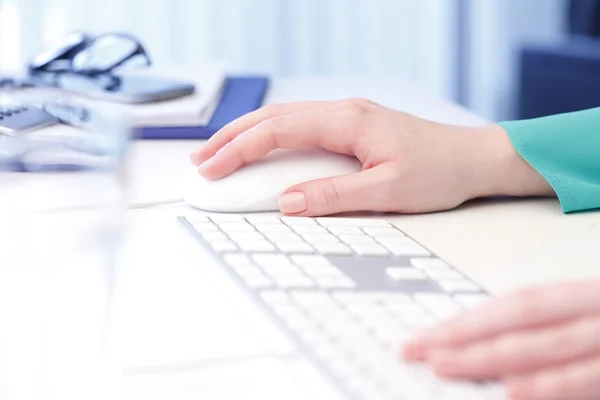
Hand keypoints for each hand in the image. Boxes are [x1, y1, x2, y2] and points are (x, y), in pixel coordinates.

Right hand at [189, 99, 553, 215]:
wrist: (471, 157)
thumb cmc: (438, 170)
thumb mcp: (387, 191)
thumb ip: (334, 195)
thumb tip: (288, 201)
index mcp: (347, 121)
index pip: (277, 132)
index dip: (239, 150)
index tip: (212, 170)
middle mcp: (342, 111)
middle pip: (272, 118)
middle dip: (231, 138)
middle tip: (201, 160)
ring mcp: (346, 115)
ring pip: (283, 118)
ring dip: (248, 135)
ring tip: (220, 154)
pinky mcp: (351, 125)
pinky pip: (300, 125)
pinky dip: (272, 136)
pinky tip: (262, 148)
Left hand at [403, 280, 599, 399]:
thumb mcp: (591, 320)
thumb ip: (551, 331)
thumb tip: (488, 345)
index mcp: (584, 296)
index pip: (516, 304)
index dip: (467, 318)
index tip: (425, 334)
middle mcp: (595, 308)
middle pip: (518, 317)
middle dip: (462, 334)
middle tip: (417, 348)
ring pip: (546, 344)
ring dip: (490, 356)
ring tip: (443, 365)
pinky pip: (589, 377)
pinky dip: (551, 386)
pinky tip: (510, 392)